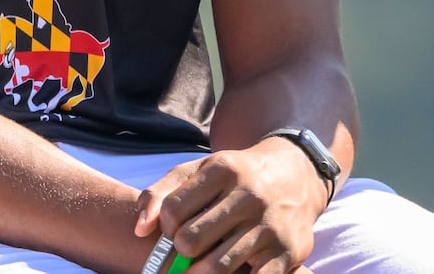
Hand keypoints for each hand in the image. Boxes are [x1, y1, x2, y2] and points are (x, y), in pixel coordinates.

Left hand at [134, 142, 324, 273]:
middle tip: (184, 250)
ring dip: (199, 273)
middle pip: (192, 240)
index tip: (170, 229)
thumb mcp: (198, 171)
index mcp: (222, 171)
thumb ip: (161, 193)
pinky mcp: (288, 252)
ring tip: (196, 268)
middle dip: (180, 251)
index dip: (164, 226)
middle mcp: (249, 196)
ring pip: (218, 265)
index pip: (173, 209)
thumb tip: (139, 229)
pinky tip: (227, 273)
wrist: (295, 176)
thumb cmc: (234, 177)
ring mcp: (270, 226)